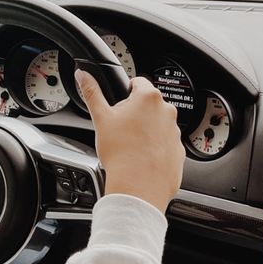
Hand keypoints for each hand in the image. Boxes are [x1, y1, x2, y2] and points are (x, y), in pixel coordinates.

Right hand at [75, 69, 184, 213]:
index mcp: (148, 98)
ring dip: (147, 131)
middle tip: (121, 129)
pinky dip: (156, 148)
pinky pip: (165, 144)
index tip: (119, 108)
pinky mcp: (179, 152)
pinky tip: (142, 158)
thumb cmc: (120, 153)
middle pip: (148, 105)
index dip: (125, 94)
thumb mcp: (101, 118)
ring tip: (131, 146)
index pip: (138, 83)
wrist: (138, 188)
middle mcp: (166, 112)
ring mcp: (175, 132)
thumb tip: (83, 75)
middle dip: (135, 114)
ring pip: (158, 125)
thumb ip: (92, 92)